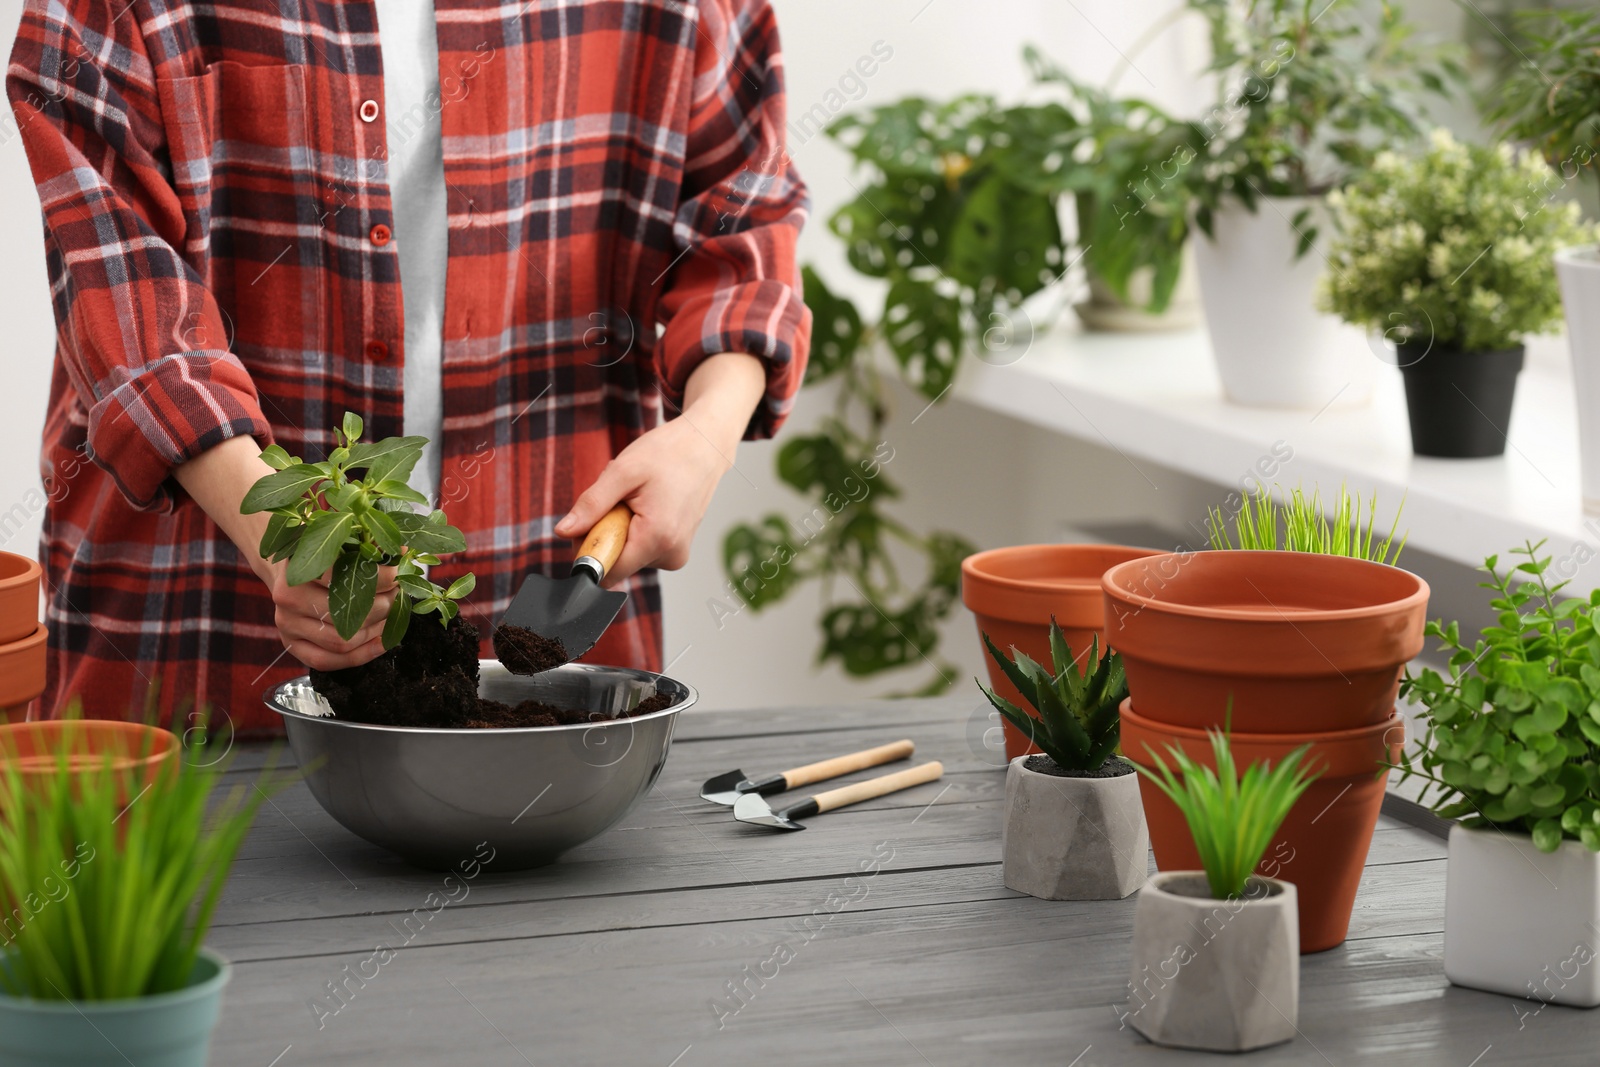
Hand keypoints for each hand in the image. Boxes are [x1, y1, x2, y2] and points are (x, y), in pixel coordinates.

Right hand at [174, 435, 394, 671]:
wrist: (286, 570)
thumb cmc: (320, 551)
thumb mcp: (337, 536)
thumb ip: (366, 541)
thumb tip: (403, 552)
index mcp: (296, 564)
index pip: (341, 577)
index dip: (377, 578)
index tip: (398, 574)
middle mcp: (287, 597)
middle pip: (346, 613)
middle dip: (384, 605)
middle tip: (400, 595)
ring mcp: (287, 625)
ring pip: (342, 640)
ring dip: (377, 629)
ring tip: (392, 613)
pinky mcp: (292, 646)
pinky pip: (329, 661)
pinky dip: (362, 655)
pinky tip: (383, 640)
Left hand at [555, 352, 765, 586]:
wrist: (706, 445)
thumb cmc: (669, 453)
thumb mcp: (622, 472)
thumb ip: (591, 505)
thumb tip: (564, 532)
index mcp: (657, 538)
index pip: (607, 571)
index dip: (589, 549)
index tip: (591, 522)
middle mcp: (671, 554)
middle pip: (616, 562)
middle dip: (606, 533)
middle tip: (620, 500)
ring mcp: (676, 555)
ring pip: (628, 555)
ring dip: (621, 528)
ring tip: (639, 497)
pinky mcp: (677, 550)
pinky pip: (642, 548)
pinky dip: (635, 528)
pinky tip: (648, 503)